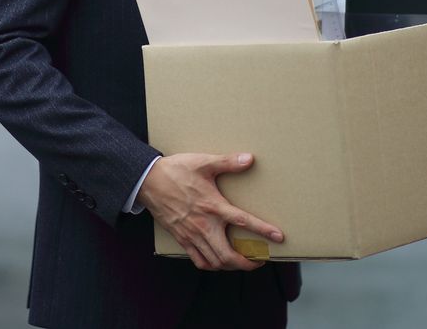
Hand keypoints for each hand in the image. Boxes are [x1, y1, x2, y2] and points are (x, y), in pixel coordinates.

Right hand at [137, 152, 282, 271]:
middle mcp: (204, 225)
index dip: (263, 230)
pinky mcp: (181, 238)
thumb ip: (227, 162)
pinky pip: (198, 260)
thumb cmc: (176, 170)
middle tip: (259, 260)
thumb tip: (249, 158)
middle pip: (228, 255)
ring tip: (241, 262)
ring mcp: (192, 234)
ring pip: (214, 262)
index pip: (243, 221)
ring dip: (231, 266)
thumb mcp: (203, 162)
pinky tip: (217, 261)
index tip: (279, 238)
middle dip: (247, 263)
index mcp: (213, 206)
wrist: (148, 181)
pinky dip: (211, 265)